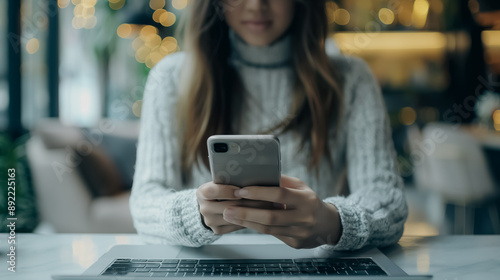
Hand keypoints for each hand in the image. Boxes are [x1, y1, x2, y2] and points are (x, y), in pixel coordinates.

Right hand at [196, 181, 275, 234]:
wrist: (210, 205)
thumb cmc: (221, 189)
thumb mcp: (220, 182)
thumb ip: (230, 180)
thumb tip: (252, 176)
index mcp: (202, 192)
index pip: (213, 191)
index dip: (227, 191)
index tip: (241, 190)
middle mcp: (204, 208)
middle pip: (227, 206)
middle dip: (247, 202)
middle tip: (265, 198)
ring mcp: (210, 221)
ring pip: (234, 217)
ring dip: (252, 212)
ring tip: (267, 206)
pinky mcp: (217, 230)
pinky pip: (236, 226)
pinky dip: (249, 220)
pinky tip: (261, 214)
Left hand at [222, 175, 341, 248]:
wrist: (327, 225)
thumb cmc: (309, 201)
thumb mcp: (300, 187)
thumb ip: (282, 181)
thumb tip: (258, 174)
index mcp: (306, 200)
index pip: (280, 195)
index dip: (259, 193)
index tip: (241, 190)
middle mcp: (304, 217)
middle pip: (271, 216)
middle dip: (246, 212)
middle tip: (228, 209)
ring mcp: (300, 233)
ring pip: (268, 228)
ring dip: (246, 222)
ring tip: (230, 215)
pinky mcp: (294, 243)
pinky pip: (271, 235)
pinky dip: (256, 227)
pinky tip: (243, 222)